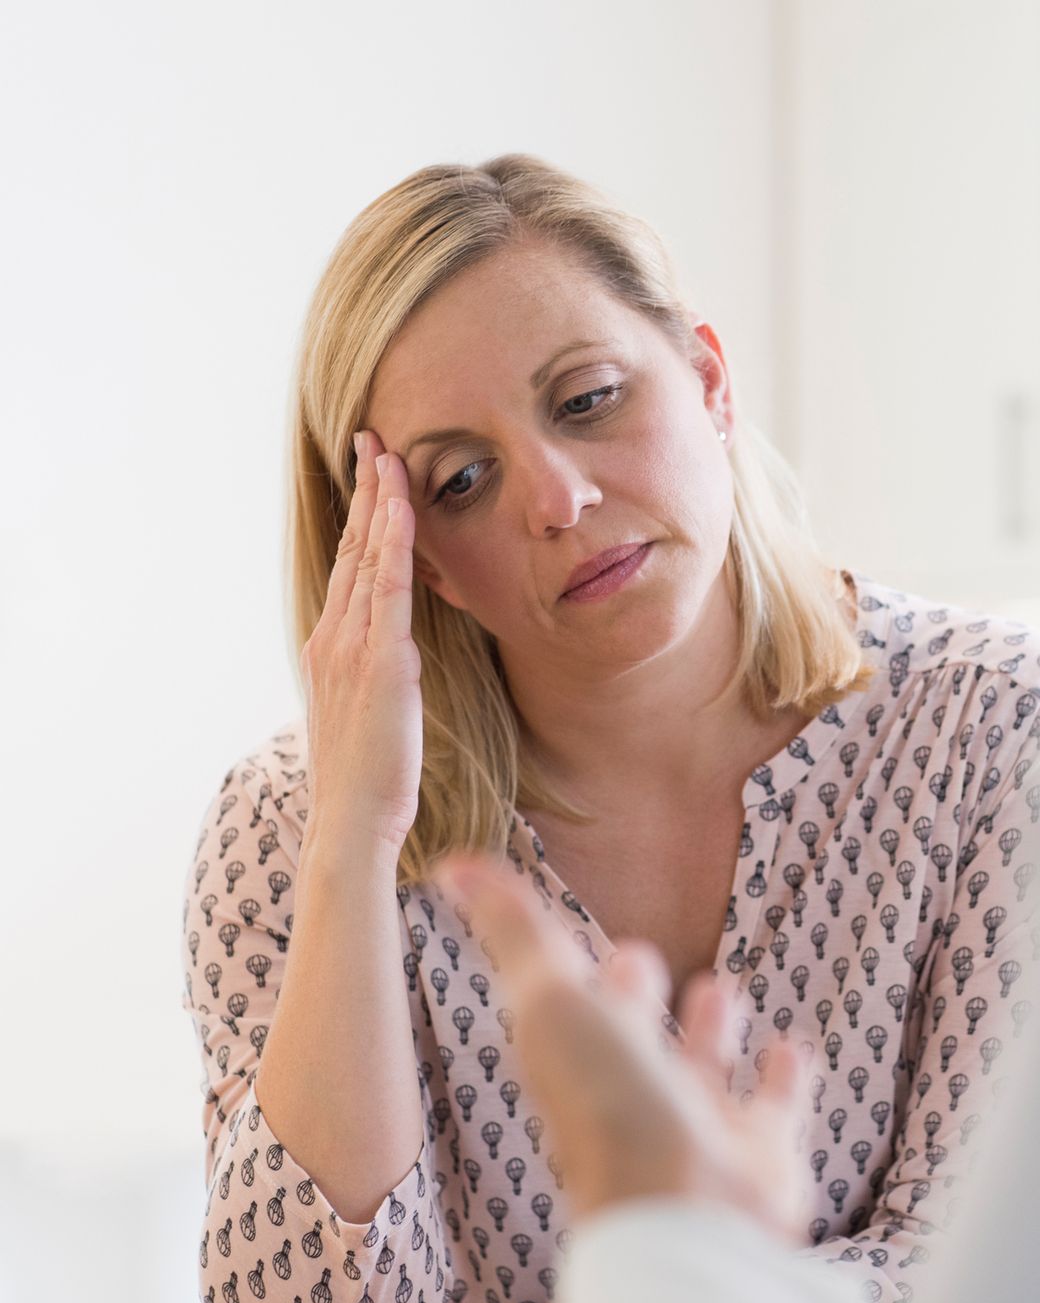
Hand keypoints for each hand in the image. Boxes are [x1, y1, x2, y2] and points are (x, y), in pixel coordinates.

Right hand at [301, 428, 421, 852]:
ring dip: (379, 504)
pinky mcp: (380, 663)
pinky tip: (401, 511)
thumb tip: (400, 653)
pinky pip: (387, 591)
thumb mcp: (373, 711)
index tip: (372, 473)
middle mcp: (334, 637)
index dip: (361, 517)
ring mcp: (352, 647)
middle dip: (364, 491)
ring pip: (366, 559)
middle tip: (374, 440)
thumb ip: (382, 673)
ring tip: (389, 455)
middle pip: (351, 548)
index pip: (349, 566)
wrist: (352, 820)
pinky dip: (392, 546)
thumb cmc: (369, 776)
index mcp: (332, 647)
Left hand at [434, 852, 815, 1244]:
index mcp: (581, 1061)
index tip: (589, 943)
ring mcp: (698, 1123)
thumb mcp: (552, 1000)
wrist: (680, 1204)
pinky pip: (774, 1104)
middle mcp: (635, 1094)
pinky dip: (784, 1075)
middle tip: (639, 956)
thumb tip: (452, 866)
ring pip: (702, 1068)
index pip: (575, 1006)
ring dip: (710, 1030)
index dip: (580, 972)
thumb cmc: (607, 1104)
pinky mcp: (759, 1146)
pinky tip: (790, 1047)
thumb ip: (516, 933)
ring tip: (719, 988)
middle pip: (631, 1037)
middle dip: (634, 995)